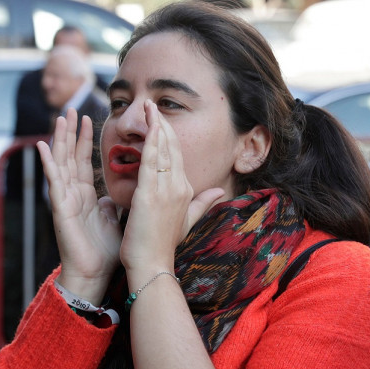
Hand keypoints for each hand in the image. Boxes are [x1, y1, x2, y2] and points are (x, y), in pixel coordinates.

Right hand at [37, 109, 121, 302]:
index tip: (89, 119)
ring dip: (59, 140)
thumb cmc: (105, 251)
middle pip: (70, 156)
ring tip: (60, 118)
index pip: (84, 161)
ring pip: (60, 163)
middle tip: (72, 108)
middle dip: (71, 133)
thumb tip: (119, 193)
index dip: (85, 141)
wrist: (95, 274)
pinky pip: (53, 182)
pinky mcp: (61, 208)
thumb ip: (114, 203)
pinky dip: (48, 163)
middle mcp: (73, 194)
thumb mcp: (114, 219)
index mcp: (86, 195)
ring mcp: (65, 199)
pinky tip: (41, 145)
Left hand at [119, 101, 224, 275]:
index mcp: (186, 190)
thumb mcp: (188, 221)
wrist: (153, 263)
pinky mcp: (150, 194)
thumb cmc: (164, 244)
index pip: (178, 155)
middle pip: (173, 147)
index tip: (160, 118)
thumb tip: (222, 193)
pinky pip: (150, 162)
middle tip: (151, 104)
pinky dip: (149, 142)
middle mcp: (179, 187)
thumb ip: (204, 203)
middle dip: (163, 123)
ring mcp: (166, 190)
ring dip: (155, 125)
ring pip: (162, 150)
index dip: (169, 135)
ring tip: (147, 106)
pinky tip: (147, 126)